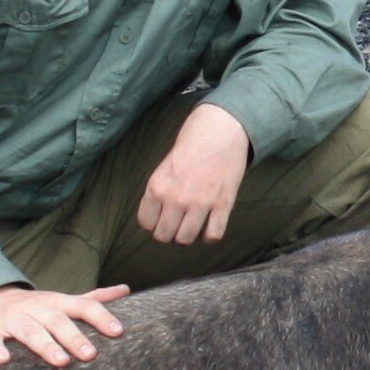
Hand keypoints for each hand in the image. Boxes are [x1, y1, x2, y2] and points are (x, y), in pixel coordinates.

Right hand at [0, 284, 129, 366]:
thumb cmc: (34, 307)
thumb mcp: (62, 300)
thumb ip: (92, 299)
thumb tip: (125, 289)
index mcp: (57, 303)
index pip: (83, 306)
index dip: (101, 318)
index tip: (118, 332)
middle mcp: (37, 309)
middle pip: (58, 322)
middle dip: (74, 337)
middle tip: (91, 354)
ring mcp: (13, 320)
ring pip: (30, 332)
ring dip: (46, 346)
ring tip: (62, 362)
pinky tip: (3, 361)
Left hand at [138, 102, 249, 244]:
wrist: (221, 130)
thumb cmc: (192, 145)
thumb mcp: (165, 166)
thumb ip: (159, 191)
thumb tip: (158, 216)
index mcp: (157, 186)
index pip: (146, 222)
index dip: (153, 223)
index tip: (161, 219)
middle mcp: (175, 197)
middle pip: (164, 235)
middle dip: (169, 233)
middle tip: (176, 224)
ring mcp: (200, 203)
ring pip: (186, 239)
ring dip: (188, 235)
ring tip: (192, 225)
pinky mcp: (222, 205)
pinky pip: (213, 235)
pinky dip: (210, 236)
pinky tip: (209, 226)